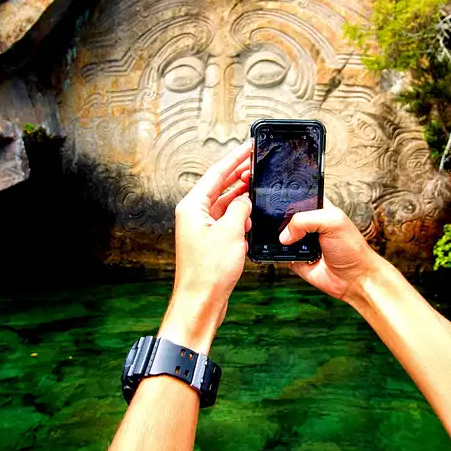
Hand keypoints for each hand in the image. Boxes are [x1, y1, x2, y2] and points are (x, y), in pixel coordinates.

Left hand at [159, 142, 251, 352]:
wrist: (201, 302)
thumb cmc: (209, 271)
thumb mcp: (231, 232)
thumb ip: (239, 209)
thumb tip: (244, 200)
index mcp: (192, 206)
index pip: (216, 173)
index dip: (234, 158)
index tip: (248, 147)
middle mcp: (193, 214)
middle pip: (219, 186)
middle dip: (238, 174)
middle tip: (256, 162)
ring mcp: (201, 229)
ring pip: (224, 204)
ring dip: (241, 196)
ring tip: (258, 185)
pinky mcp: (210, 242)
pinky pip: (227, 221)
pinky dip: (240, 215)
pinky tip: (253, 214)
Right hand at [279, 198, 381, 302]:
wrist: (354, 279)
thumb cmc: (352, 248)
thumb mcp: (333, 223)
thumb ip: (306, 220)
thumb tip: (284, 234)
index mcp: (318, 209)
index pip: (297, 197)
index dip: (287, 198)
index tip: (277, 202)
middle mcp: (308, 224)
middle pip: (284, 216)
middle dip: (279, 220)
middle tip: (277, 224)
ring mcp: (300, 242)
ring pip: (279, 235)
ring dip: (277, 238)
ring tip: (283, 240)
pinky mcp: (295, 259)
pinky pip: (279, 254)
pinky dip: (277, 254)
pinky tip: (282, 253)